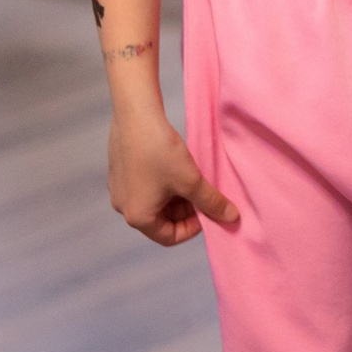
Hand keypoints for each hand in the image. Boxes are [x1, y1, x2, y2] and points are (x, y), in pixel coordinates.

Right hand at [108, 107, 236, 245]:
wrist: (135, 114)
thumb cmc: (160, 151)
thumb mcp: (191, 180)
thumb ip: (212, 202)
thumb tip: (232, 217)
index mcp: (138, 217)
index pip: (169, 237)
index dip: (194, 228)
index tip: (209, 211)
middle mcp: (123, 207)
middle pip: (161, 220)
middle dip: (186, 210)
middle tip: (205, 193)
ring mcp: (119, 189)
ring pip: (154, 202)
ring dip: (176, 196)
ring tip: (194, 178)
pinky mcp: (120, 171)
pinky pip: (145, 187)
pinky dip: (164, 183)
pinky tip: (177, 166)